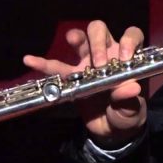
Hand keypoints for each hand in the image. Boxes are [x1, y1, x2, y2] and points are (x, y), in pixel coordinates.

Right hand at [23, 20, 147, 148]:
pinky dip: (43, 63)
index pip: (131, 35)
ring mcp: (87, 63)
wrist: (112, 130)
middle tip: (98, 64)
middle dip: (98, 42)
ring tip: (72, 40)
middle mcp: (108, 54)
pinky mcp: (72, 78)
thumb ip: (130, 98)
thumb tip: (131, 88)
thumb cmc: (127, 113)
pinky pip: (56, 67)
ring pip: (81, 40)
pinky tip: (30, 60)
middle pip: (101, 31)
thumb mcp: (132, 108)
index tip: (124, 57)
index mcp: (128, 58)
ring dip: (76, 38)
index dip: (128, 40)